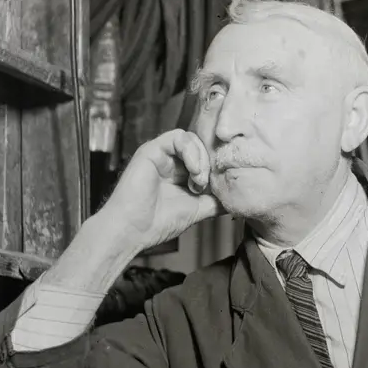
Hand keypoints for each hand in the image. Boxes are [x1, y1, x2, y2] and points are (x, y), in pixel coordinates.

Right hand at [100, 129, 222, 250]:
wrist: (132, 231)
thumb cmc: (157, 223)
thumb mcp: (196, 209)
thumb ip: (215, 202)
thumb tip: (235, 199)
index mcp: (180, 173)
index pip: (206, 157)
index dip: (216, 167)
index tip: (220, 185)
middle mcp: (171, 162)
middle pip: (201, 146)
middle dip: (210, 164)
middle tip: (206, 185)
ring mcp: (161, 155)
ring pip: (192, 139)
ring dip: (201, 159)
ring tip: (199, 180)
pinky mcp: (151, 150)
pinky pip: (177, 137)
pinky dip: (191, 151)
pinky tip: (193, 171)